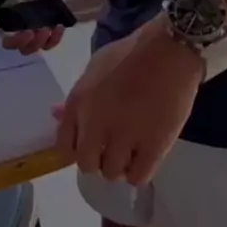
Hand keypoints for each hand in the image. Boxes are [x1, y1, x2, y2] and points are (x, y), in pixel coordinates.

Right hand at [0, 0, 63, 54]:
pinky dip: (54, 39)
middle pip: (11, 44)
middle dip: (20, 41)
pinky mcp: (45, 36)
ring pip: (30, 48)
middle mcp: (10, 31)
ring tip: (46, 30)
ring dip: (38, 42)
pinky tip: (58, 28)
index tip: (7, 27)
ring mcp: (28, 37)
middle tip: (30, 33)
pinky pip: (49, 43)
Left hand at [54, 15, 203, 185]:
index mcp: (79, 102)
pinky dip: (140, 171)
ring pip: (112, 173)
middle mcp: (96, 124)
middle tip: (114, 148)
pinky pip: (138, 177)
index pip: (65, 147)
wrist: (170, 49)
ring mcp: (125, 137)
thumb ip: (78, 96)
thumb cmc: (132, 53)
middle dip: (99, 159)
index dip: (78, 149)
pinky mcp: (153, 146)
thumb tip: (57, 115)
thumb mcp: (95, 66)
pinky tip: (145, 156)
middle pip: (87, 164)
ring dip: (121, 165)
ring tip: (133, 150)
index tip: (91, 145)